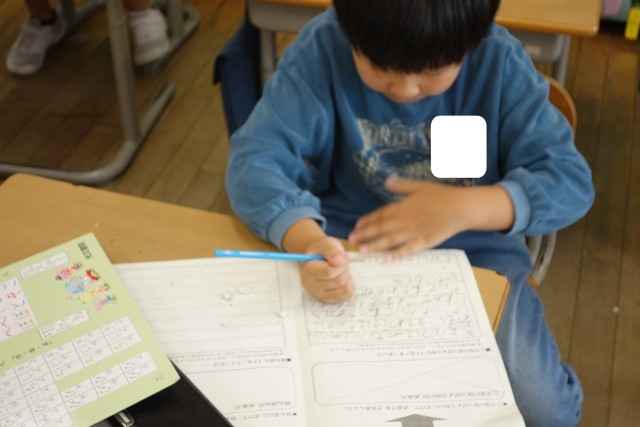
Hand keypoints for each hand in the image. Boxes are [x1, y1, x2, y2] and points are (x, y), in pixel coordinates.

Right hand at [298, 236, 355, 303]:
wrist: (317, 258)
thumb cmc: (321, 250)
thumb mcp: (325, 243)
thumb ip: (331, 250)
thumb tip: (340, 261)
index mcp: (307, 271)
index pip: (330, 272)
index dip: (341, 264)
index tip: (341, 257)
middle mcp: (311, 286)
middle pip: (339, 281)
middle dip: (345, 269)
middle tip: (340, 262)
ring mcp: (319, 295)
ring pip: (345, 289)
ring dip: (348, 277)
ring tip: (340, 270)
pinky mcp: (328, 300)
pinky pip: (348, 295)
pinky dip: (350, 284)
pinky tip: (342, 278)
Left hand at [348, 177, 471, 260]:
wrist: (461, 207)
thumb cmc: (442, 195)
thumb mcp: (420, 186)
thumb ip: (402, 186)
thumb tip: (387, 181)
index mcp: (404, 206)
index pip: (381, 214)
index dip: (368, 220)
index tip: (357, 225)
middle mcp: (406, 219)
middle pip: (382, 227)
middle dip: (365, 234)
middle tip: (351, 240)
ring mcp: (415, 231)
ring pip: (391, 239)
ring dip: (375, 245)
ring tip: (362, 251)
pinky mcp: (424, 241)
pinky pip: (408, 249)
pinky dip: (397, 254)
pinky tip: (387, 259)